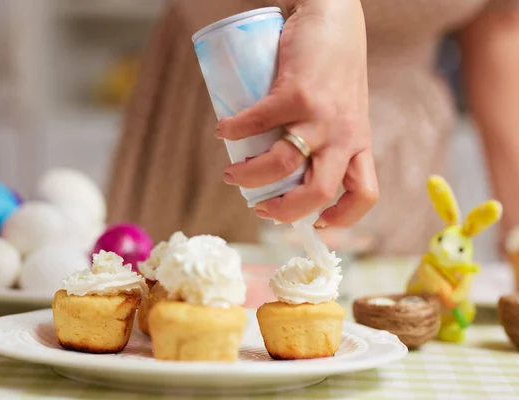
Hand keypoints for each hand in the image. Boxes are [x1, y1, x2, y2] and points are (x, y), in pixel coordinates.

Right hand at [216, 0, 377, 226]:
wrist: (333, 16)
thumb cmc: (334, 65)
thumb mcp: (343, 109)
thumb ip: (325, 137)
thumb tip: (281, 169)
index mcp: (357, 143)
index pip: (364, 194)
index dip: (342, 218)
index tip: (315, 223)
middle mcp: (344, 135)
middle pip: (317, 193)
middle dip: (282, 211)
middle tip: (258, 207)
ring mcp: (321, 116)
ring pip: (282, 165)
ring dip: (248, 176)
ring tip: (231, 173)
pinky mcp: (296, 93)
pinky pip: (257, 123)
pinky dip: (233, 130)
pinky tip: (222, 130)